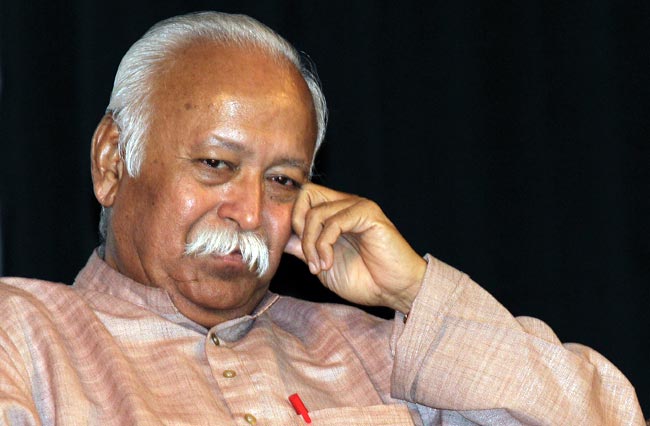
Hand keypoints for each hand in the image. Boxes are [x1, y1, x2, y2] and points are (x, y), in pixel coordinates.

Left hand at [284, 183, 426, 312]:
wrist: (393, 291)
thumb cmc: (364, 280)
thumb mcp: (321, 265)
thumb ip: (303, 248)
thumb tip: (281, 236)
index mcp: (334, 213)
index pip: (302, 198)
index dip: (291, 221)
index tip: (298, 253)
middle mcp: (345, 204)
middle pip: (305, 194)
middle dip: (297, 226)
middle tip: (307, 256)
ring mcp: (357, 207)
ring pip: (316, 211)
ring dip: (311, 244)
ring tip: (319, 266)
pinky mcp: (368, 214)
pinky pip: (334, 221)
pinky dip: (324, 244)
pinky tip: (328, 263)